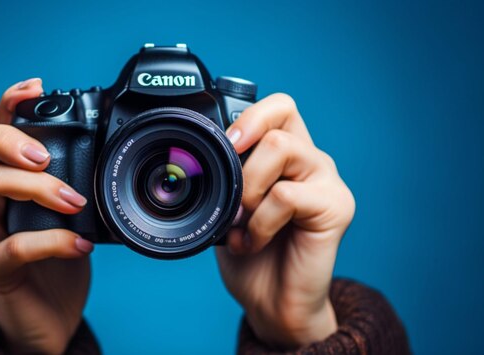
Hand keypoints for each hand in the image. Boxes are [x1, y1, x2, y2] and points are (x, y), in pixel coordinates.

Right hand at [0, 78, 93, 353]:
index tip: (34, 87)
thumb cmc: (59, 265)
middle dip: (10, 139)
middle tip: (45, 155)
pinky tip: (82, 245)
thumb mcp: (69, 219)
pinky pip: (14, 247)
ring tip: (74, 200)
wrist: (47, 322)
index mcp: (5, 188)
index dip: (6, 106)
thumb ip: (76, 187)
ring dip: (37, 187)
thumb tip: (113, 156)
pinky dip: (53, 240)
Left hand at [216, 94, 354, 348]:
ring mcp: (327, 182)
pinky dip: (260, 220)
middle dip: (244, 150)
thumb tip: (203, 151)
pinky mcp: (337, 207)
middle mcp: (311, 161)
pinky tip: (254, 241)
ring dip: (249, 187)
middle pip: (281, 116)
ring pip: (283, 147)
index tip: (224, 144)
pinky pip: (287, 194)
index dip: (248, 116)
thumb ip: (226, 176)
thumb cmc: (249, 254)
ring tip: (241, 221)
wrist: (270, 303)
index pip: (278, 107)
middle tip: (231, 191)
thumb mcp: (227, 206)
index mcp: (286, 156)